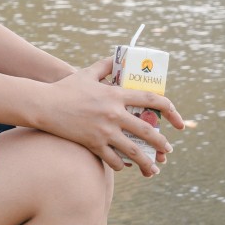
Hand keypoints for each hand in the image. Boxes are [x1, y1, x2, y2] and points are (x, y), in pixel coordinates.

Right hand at [29, 58, 185, 176]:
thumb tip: (118, 56)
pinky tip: (126, 166)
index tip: (179, 122)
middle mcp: (114, 113)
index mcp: (117, 94)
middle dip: (162, 143)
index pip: (152, 100)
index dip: (170, 111)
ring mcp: (104, 131)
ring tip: (154, 168)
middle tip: (167, 149)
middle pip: (147, 131)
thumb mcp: (88, 72)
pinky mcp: (93, 144)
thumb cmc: (66, 88)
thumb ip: (106, 66)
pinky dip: (122, 165)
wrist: (45, 105)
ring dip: (148, 162)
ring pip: (134, 151)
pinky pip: (114, 160)